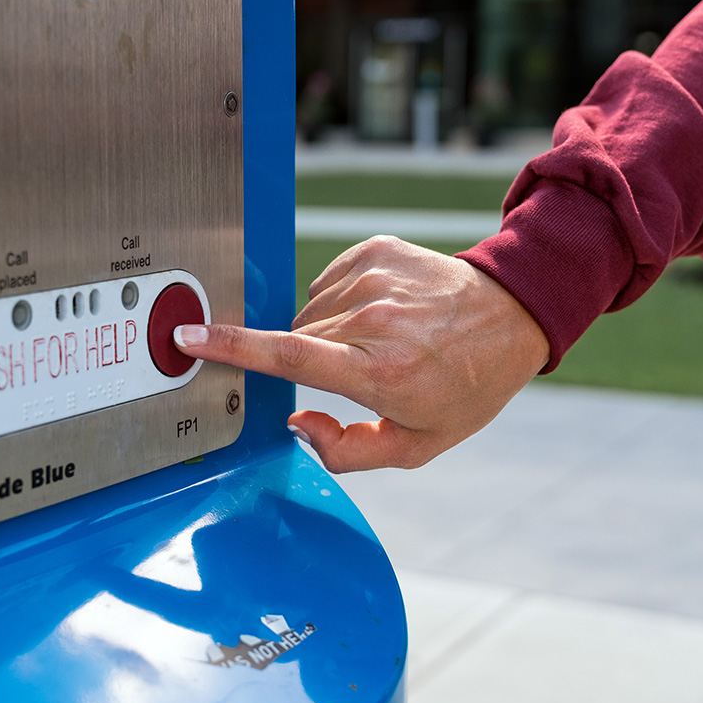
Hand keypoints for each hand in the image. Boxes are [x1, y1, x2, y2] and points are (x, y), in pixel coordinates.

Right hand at [173, 236, 549, 472]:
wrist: (513, 316)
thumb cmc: (465, 386)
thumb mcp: (417, 445)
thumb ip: (347, 451)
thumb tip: (299, 424)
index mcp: (378, 371)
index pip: (287, 357)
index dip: (231, 348)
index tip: (189, 339)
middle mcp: (373, 320)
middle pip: (295, 339)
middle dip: (308, 362)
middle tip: (357, 373)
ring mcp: (374, 278)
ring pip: (309, 312)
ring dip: (325, 333)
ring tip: (378, 342)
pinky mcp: (375, 250)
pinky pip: (326, 284)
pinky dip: (340, 303)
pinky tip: (380, 314)